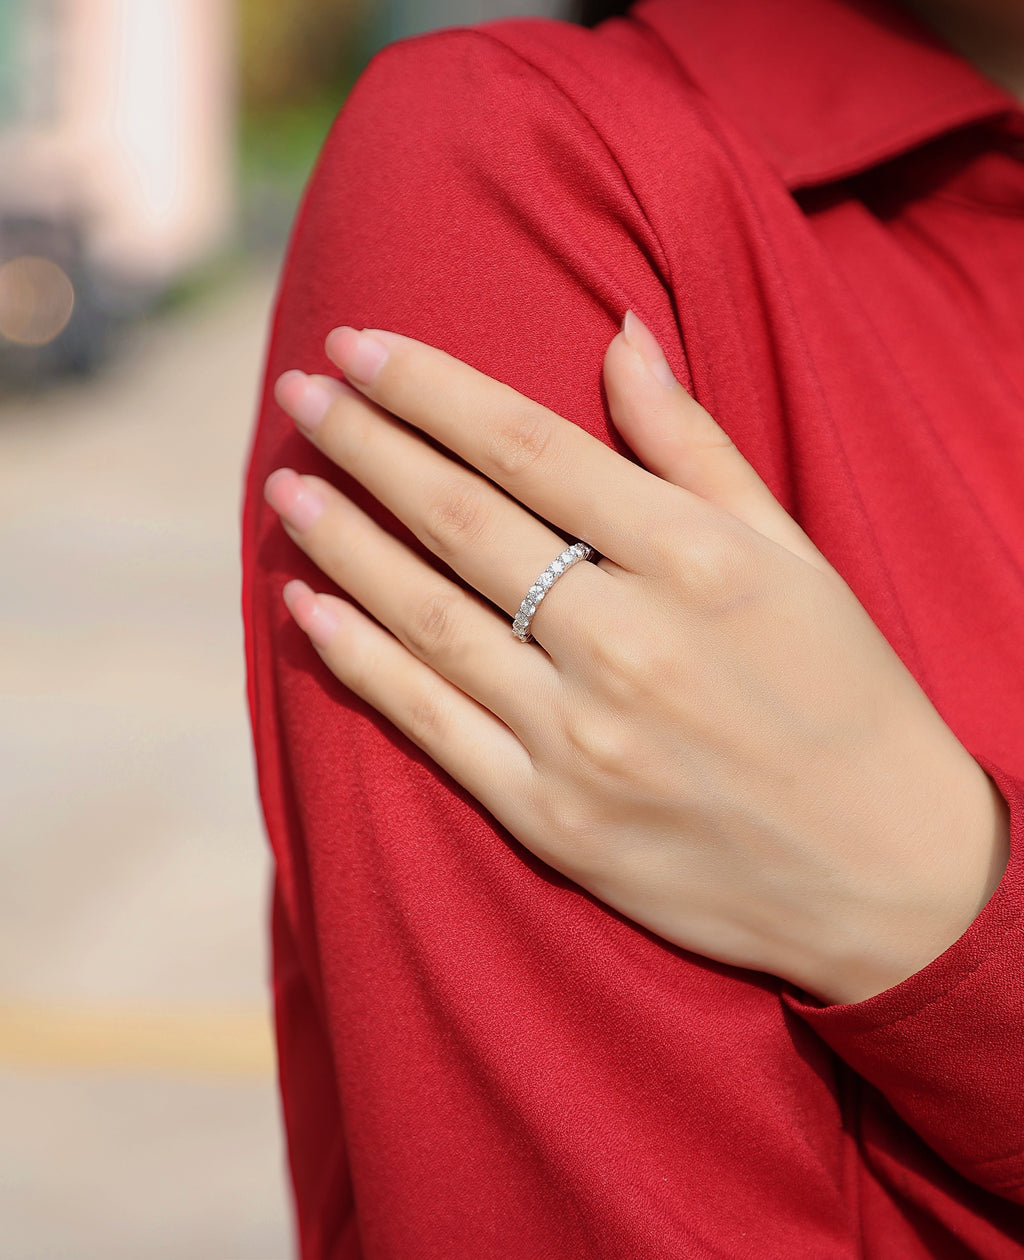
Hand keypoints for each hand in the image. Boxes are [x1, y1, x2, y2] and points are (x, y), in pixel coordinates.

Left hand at [265, 312, 1008, 1004]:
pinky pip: (434, 727)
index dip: (429, 389)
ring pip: (430, 617)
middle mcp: (629, 642)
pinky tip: (306, 611)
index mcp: (696, 561)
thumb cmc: (844, 692)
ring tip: (287, 488)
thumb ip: (693, 443)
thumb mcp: (791, 553)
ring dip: (344, 545)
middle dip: (367, 445)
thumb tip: (617, 330)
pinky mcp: (553, 819)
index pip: (528, 447)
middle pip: (463, 521)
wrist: (886, 872)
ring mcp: (583, 738)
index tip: (357, 347)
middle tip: (298, 395)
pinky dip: (362, 665)